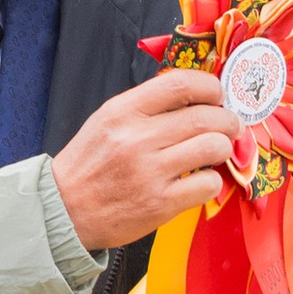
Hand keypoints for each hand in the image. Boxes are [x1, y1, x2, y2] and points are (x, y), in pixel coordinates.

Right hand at [50, 70, 243, 251]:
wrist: (63, 208)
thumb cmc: (88, 164)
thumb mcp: (106, 121)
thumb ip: (145, 107)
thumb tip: (194, 97)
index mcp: (123, 112)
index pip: (181, 84)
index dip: (210, 87)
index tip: (216, 96)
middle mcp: (137, 138)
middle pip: (206, 117)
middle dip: (227, 121)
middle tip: (229, 127)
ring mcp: (150, 172)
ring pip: (213, 148)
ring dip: (223, 148)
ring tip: (216, 152)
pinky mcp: (161, 203)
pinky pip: (208, 184)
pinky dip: (212, 181)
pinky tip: (200, 180)